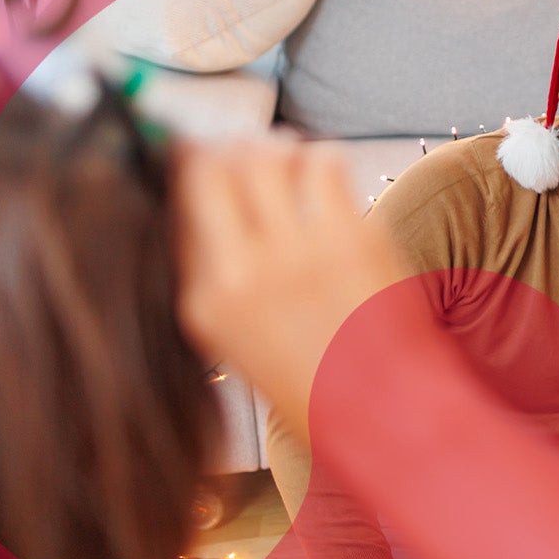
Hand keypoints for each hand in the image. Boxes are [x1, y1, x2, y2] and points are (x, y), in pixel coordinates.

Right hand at [173, 138, 411, 428]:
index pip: (175, 201)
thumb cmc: (311, 374)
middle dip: (227, 148)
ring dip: (275, 149)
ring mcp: (297, 253)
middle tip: (243, 152)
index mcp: (206, 300)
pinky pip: (322, 162)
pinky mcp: (350, 239)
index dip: (185, 163)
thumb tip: (193, 197)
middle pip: (214, 166)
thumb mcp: (232, 335)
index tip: (196, 151)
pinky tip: (323, 180)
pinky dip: (318, 158)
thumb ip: (209, 270)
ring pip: (267, 154)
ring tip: (285, 163)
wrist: (383, 410)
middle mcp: (243, 273)